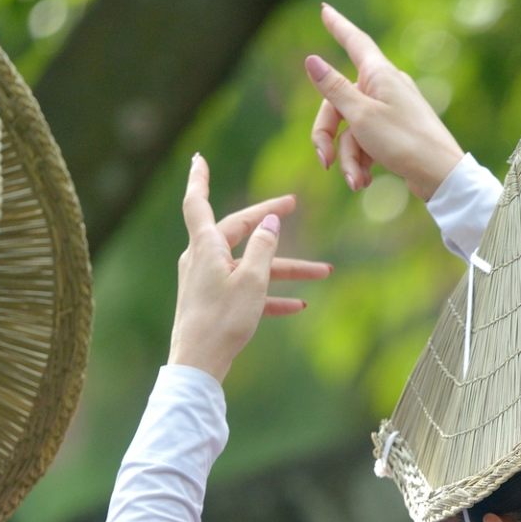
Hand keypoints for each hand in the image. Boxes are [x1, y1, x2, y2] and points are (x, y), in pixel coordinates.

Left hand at [169, 155, 329, 381]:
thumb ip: (264, 247)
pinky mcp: (216, 302)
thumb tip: (269, 221)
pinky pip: (248, 291)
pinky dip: (270, 295)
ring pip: (251, 265)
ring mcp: (208, 281)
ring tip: (322, 272)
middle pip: (239, 231)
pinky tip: (298, 304)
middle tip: (292, 206)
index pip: (197, 201)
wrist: (199, 363)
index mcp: (205, 246)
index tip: (198, 157)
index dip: (199, 178)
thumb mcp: (252, 280)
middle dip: (269, 222)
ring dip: (285, 269)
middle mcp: (203, 258)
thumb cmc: (223, 319)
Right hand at [305, 4, 464, 198]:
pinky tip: (366, 182)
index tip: (325, 9)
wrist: (441, 177)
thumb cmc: (404, 142)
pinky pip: (366, 143)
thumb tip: (312, 60)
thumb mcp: (361, 116)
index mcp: (379, 74)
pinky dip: (362, 163)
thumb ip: (334, 88)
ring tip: (357, 182)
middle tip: (324, 161)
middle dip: (328, 136)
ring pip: (350, 130)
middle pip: (338, 103)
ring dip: (348, 159)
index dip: (338, 25)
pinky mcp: (394, 134)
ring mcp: (390, 111)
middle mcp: (385, 88)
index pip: (354, 41)